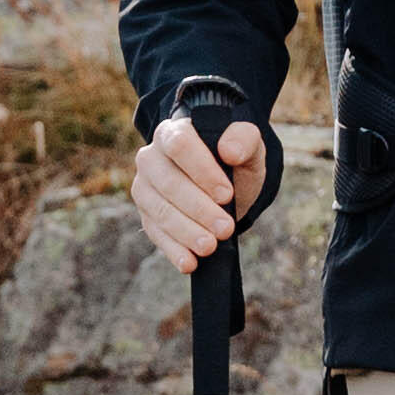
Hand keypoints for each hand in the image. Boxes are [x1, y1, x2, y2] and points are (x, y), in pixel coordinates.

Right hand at [130, 112, 267, 271]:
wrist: (226, 189)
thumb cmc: (234, 163)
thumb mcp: (249, 148)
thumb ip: (245, 139)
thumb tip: (230, 151)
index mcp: (174, 132)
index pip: (180, 145)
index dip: (202, 170)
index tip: (226, 194)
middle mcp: (152, 158)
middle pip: (169, 183)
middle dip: (199, 209)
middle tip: (225, 228)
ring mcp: (145, 188)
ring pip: (160, 211)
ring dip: (186, 232)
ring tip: (211, 246)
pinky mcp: (146, 215)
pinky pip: (155, 234)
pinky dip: (173, 250)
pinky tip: (190, 262)